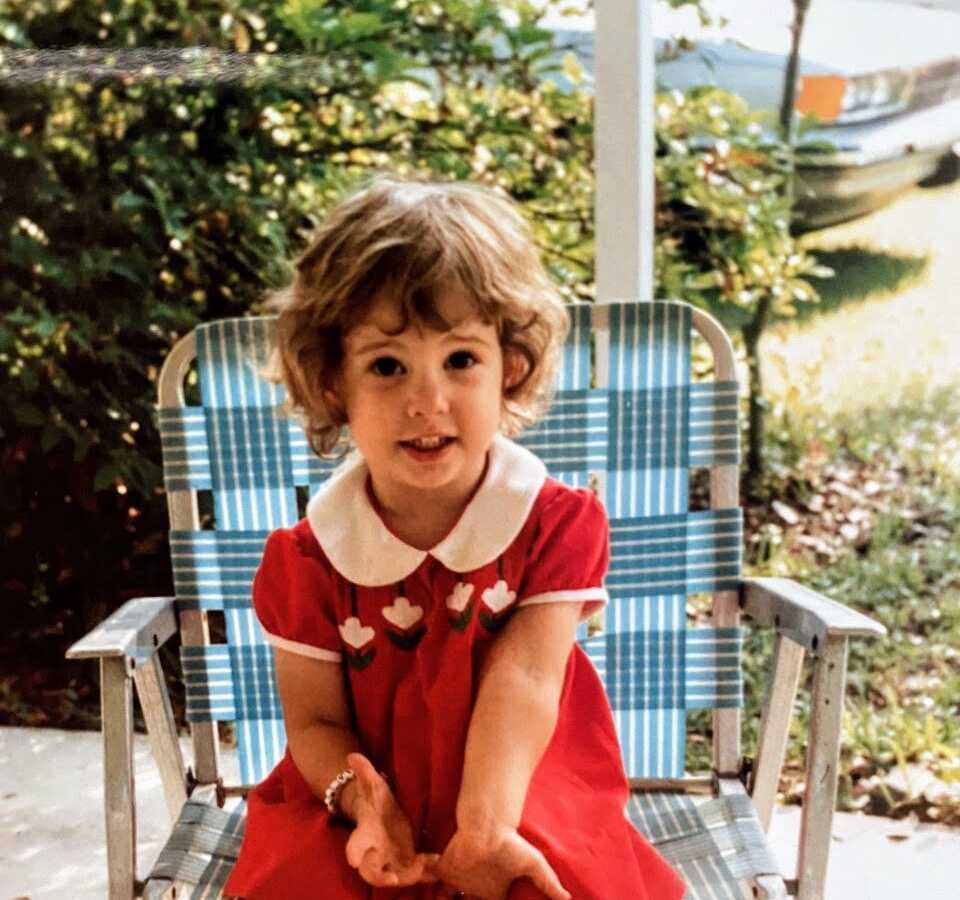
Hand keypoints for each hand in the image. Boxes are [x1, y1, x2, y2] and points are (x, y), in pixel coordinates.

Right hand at [344, 752, 439, 887]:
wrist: (382, 817)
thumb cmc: (375, 800)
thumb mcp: (371, 784)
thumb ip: (364, 771)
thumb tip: (352, 755)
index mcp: (363, 836)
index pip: (353, 848)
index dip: (353, 855)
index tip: (354, 860)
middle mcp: (375, 854)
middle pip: (371, 874)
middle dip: (380, 878)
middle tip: (394, 878)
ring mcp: (391, 862)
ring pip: (396, 878)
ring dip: (409, 876)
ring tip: (424, 865)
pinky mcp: (407, 864)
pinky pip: (416, 874)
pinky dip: (426, 873)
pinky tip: (437, 863)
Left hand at [430, 823, 569, 899]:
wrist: (489, 824)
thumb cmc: (510, 844)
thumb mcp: (534, 864)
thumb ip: (548, 883)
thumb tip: (569, 899)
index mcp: (493, 893)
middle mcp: (474, 889)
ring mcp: (458, 880)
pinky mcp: (443, 869)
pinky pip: (429, 882)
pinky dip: (426, 888)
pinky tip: (430, 893)